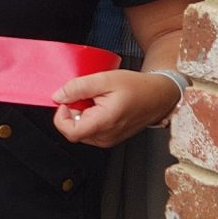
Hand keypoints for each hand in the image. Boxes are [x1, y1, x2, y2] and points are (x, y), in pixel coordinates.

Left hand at [53, 67, 179, 147]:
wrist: (159, 95)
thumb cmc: (138, 87)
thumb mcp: (105, 79)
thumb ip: (79, 87)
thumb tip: (58, 96)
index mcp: (104, 123)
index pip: (70, 132)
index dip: (61, 116)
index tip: (66, 102)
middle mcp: (105, 137)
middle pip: (73, 130)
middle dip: (73, 111)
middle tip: (87, 96)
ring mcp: (108, 139)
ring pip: (81, 130)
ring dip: (82, 114)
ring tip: (97, 100)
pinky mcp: (110, 138)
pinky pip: (90, 130)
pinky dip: (90, 117)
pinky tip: (101, 106)